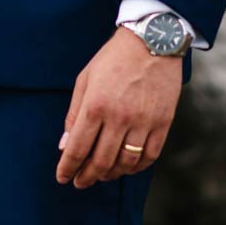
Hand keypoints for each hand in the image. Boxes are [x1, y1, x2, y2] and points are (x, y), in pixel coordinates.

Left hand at [55, 25, 180, 188]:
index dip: (68, 168)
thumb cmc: (113, 59)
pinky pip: (149, 156)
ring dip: (111, 174)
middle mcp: (119, 117)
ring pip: (125, 163)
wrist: (152, 41)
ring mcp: (143, 122)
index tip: (63, 178)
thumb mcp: (85, 79)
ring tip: (102, 175)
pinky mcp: (163, 123)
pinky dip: (136, 168)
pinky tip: (126, 167)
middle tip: (81, 182)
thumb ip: (74, 113)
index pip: (77, 148)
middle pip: (101, 161)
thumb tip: (64, 145)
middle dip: (87, 177)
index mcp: (95, 105)